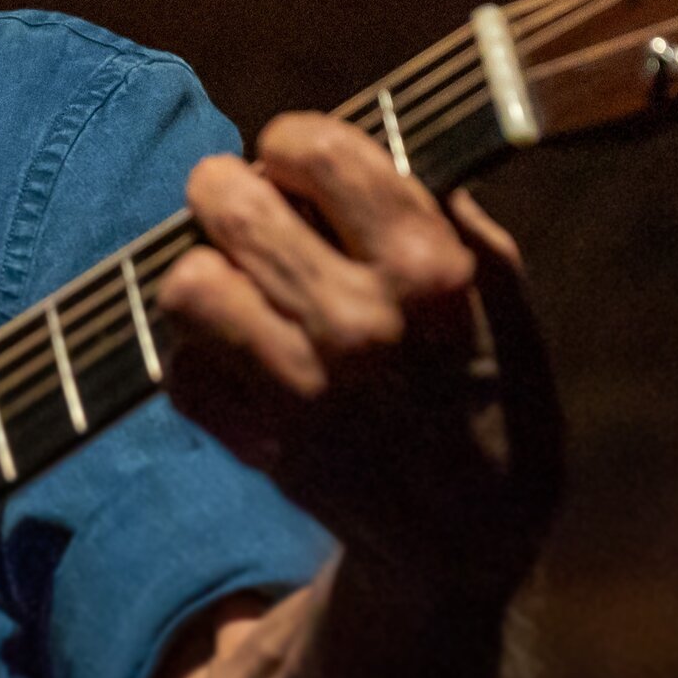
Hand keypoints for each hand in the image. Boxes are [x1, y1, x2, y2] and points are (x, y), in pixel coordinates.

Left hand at [159, 112, 562, 606]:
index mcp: (429, 270)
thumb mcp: (499, 290)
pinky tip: (239, 358)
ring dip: (202, 276)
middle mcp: (358, 324)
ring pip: (183, 284)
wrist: (465, 536)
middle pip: (225, 204)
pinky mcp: (252, 440)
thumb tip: (358, 145)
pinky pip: (178, 366)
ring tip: (235, 286)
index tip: (292, 158)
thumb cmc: (486, 389)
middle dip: (224, 194)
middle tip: (238, 210)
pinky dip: (197, 358)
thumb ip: (435, 211)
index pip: (317, 150)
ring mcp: (299, 387)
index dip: (290, 142)